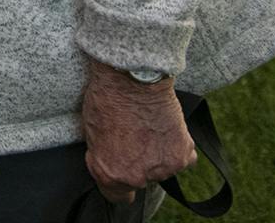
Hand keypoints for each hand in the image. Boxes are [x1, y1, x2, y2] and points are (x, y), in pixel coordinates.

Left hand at [80, 62, 193, 202]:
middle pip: (140, 180)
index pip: (117, 196)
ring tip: (148, 129)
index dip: (117, 185)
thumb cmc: (106, 99)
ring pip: (162, 169)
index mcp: (111, 173)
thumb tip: (110, 163)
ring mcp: (163, 168)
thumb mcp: (91, 132)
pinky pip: (184, 159)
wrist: (132, 77)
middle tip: (133, 138)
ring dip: (158, 155)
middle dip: (137, 164)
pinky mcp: (183, 154)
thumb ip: (103, 157)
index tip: (119, 173)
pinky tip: (165, 129)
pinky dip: (177, 148)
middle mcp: (138, 177)